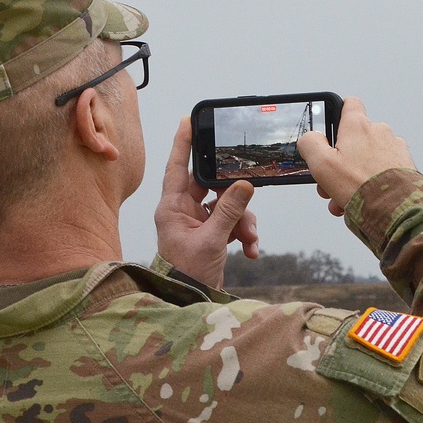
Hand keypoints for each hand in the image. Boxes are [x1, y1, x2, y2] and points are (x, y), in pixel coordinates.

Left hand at [154, 117, 258, 288]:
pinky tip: (250, 250)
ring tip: (250, 238)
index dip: (183, 143)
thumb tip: (243, 184)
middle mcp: (182, 212)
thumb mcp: (212, 240)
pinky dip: (244, 234)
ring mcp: (197, 223)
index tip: (189, 120)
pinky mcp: (211, 235)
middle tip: (245, 191)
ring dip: (243, 220)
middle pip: (210, 186)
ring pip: (226, 206)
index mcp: (171, 208)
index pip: (176, 167)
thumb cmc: (188, 274)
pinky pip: (231, 223)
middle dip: (233, 195)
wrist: (190, 302)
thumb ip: (229, 211)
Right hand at [297, 97, 415, 215]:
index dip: (337, 113)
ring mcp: (395, 149)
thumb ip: (310, 144)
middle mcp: (379, 132)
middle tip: (331, 181)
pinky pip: (383, 171)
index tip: (331, 128)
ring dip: (354, 176)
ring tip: (345, 198)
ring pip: (368, 158)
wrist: (397, 209)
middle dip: (340, 160)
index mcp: (358, 126)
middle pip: (354, 139)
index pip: (349, 104)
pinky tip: (363, 201)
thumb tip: (309, 138)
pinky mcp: (405, 166)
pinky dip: (371, 183)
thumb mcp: (322, 164)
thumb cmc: (362, 186)